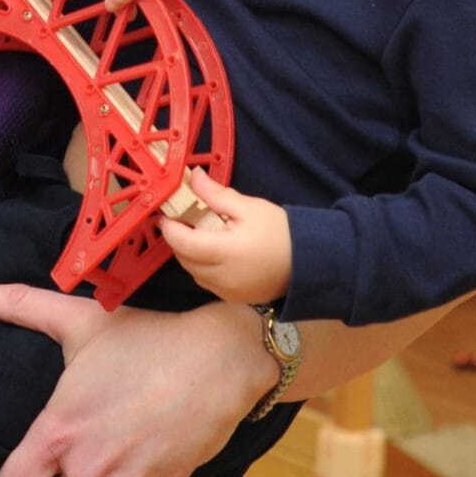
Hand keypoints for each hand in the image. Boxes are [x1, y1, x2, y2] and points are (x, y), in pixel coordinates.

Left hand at [0, 280, 272, 476]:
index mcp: (59, 430)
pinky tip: (154, 440)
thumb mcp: (79, 319)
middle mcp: (88, 467)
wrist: (221, 357)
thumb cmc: (145, 336)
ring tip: (127, 430)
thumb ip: (18, 306)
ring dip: (108, 475)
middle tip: (91, 432)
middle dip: (68, 475)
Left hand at [164, 170, 293, 305]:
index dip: (170, 228)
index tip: (166, 215)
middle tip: (183, 220)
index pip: (182, 242)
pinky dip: (203, 268)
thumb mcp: (249, 207)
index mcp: (224, 253)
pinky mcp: (234, 298)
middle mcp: (221, 277)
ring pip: (194, 273)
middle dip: (178, 240)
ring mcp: (227, 291)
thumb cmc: (280, 232)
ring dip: (189, 255)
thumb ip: (216, 195)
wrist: (309, 263)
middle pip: (184, 259)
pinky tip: (215, 253)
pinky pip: (207, 282)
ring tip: (200, 235)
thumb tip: (194, 178)